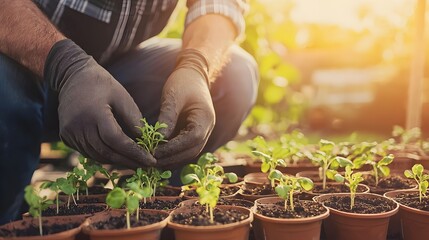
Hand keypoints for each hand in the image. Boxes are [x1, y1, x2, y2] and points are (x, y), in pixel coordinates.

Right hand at [44, 39, 155, 167]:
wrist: (72, 76)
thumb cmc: (102, 84)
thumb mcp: (122, 97)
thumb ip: (133, 120)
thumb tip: (146, 143)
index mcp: (94, 113)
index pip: (117, 141)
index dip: (135, 153)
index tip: (150, 160)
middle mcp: (78, 126)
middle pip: (107, 152)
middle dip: (128, 161)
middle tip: (146, 166)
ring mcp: (69, 132)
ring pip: (97, 156)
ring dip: (117, 161)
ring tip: (134, 162)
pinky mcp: (65, 136)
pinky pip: (87, 152)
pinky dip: (103, 156)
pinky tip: (118, 155)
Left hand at [155, 49, 214, 166]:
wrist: (193, 75)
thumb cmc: (183, 81)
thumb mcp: (173, 96)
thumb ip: (167, 117)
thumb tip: (157, 140)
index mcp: (205, 118)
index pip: (192, 139)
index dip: (173, 148)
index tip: (154, 152)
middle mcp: (207, 129)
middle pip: (192, 151)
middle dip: (171, 159)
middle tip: (149, 161)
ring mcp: (202, 133)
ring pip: (189, 154)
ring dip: (171, 160)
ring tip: (151, 161)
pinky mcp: (194, 134)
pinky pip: (185, 149)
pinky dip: (173, 155)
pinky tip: (157, 156)